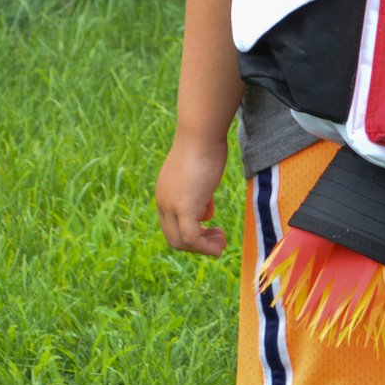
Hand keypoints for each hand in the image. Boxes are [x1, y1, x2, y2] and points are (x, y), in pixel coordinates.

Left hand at [155, 133, 229, 256]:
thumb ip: (199, 195)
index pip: (172, 224)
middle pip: (174, 237)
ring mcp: (171, 207)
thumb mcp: (200, 175)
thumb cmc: (205, 147)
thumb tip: (205, 214)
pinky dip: (205, 247)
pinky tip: (218, 247)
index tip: (211, 228)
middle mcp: (163, 202)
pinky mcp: (184, 208)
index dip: (191, 233)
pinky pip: (191, 238)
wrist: (201, 135)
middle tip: (218, 240)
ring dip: (202, 248)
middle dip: (197, 245)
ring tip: (221, 245)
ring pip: (181, 242)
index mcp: (165, 194)